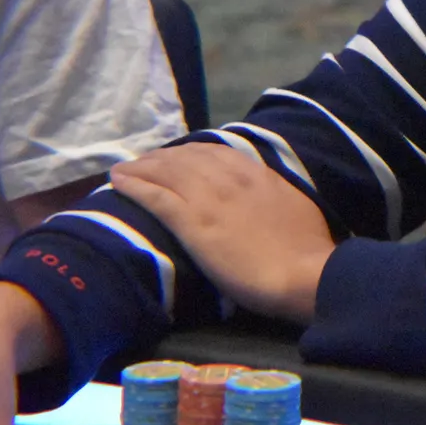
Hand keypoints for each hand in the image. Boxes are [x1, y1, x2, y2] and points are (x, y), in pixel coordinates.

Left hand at [111, 143, 335, 323]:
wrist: (304, 272)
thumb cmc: (307, 248)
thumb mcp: (294, 207)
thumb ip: (273, 196)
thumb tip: (268, 197)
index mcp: (256, 173)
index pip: (214, 152)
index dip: (190, 153)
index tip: (177, 157)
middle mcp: (229, 177)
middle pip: (185, 157)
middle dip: (161, 157)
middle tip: (143, 162)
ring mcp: (209, 198)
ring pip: (166, 171)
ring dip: (141, 167)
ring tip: (123, 169)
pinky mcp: (193, 222)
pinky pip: (156, 196)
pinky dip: (134, 185)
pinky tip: (118, 182)